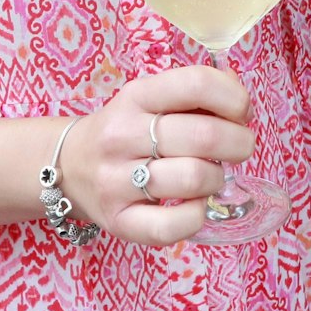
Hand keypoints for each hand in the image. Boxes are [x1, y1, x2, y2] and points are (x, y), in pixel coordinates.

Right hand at [58, 65, 253, 246]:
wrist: (68, 166)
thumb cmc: (126, 130)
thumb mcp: (151, 99)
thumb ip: (197, 95)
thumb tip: (240, 99)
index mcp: (136, 96)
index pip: (196, 84)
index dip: (234, 98)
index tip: (241, 113)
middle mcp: (122, 135)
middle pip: (204, 136)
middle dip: (240, 143)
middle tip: (240, 148)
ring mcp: (116, 180)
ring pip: (194, 178)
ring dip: (217, 179)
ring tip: (211, 177)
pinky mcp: (119, 221)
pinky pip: (172, 226)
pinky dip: (196, 216)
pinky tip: (193, 205)